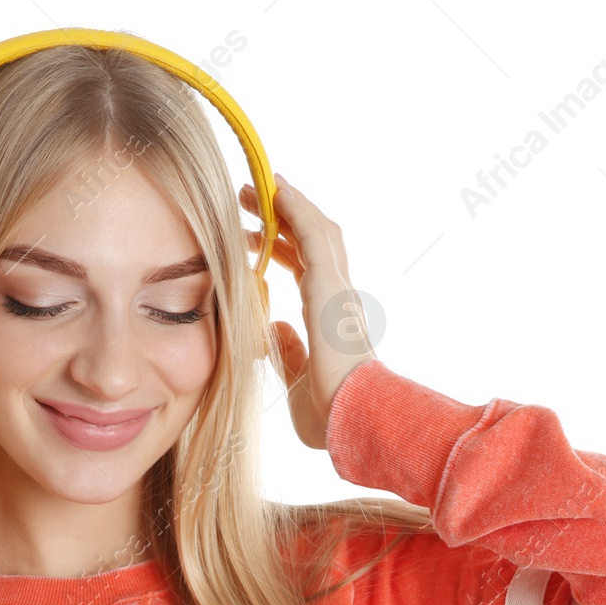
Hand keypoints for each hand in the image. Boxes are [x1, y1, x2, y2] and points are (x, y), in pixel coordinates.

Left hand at [242, 173, 375, 450]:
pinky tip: (276, 190)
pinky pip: (313, 235)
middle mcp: (338, 297)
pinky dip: (295, 209)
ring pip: (315, 230)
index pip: (307, 269)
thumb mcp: (298, 378)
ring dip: (286, 204)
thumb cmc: (332, 412)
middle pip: (311, 241)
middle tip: (250, 200)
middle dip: (282, 217)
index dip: (284, 247)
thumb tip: (275, 327)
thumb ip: (289, 350)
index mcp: (330, 318)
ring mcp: (337, 289)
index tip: (258, 234)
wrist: (355, 419)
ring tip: (257, 186)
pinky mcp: (330, 286)